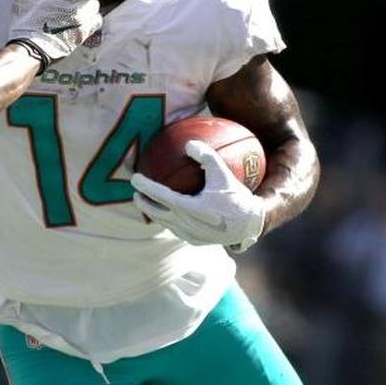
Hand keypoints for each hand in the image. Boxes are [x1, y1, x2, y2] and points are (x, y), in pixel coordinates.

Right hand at [7, 0, 104, 69]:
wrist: (30, 50)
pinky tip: (82, 21)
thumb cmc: (27, 24)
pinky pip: (95, 24)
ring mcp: (81, 25)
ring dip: (89, 10)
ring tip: (76, 12)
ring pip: (95, 11)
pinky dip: (91, 20)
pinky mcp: (82, 36)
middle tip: (73, 0)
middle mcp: (76, 11)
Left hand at [131, 140, 265, 252]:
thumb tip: (189, 143)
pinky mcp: (194, 241)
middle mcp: (186, 224)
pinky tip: (167, 212)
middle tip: (135, 192)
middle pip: (155, 213)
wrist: (251, 226)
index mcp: (190, 209)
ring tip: (146, 202)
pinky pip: (175, 229)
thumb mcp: (224, 174)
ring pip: (164, 223)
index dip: (146, 186)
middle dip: (142, 202)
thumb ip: (207, 157)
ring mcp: (189, 235)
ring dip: (153, 212)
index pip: (160, 196)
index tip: (134, 177)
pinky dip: (167, 220)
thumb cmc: (237, 198)